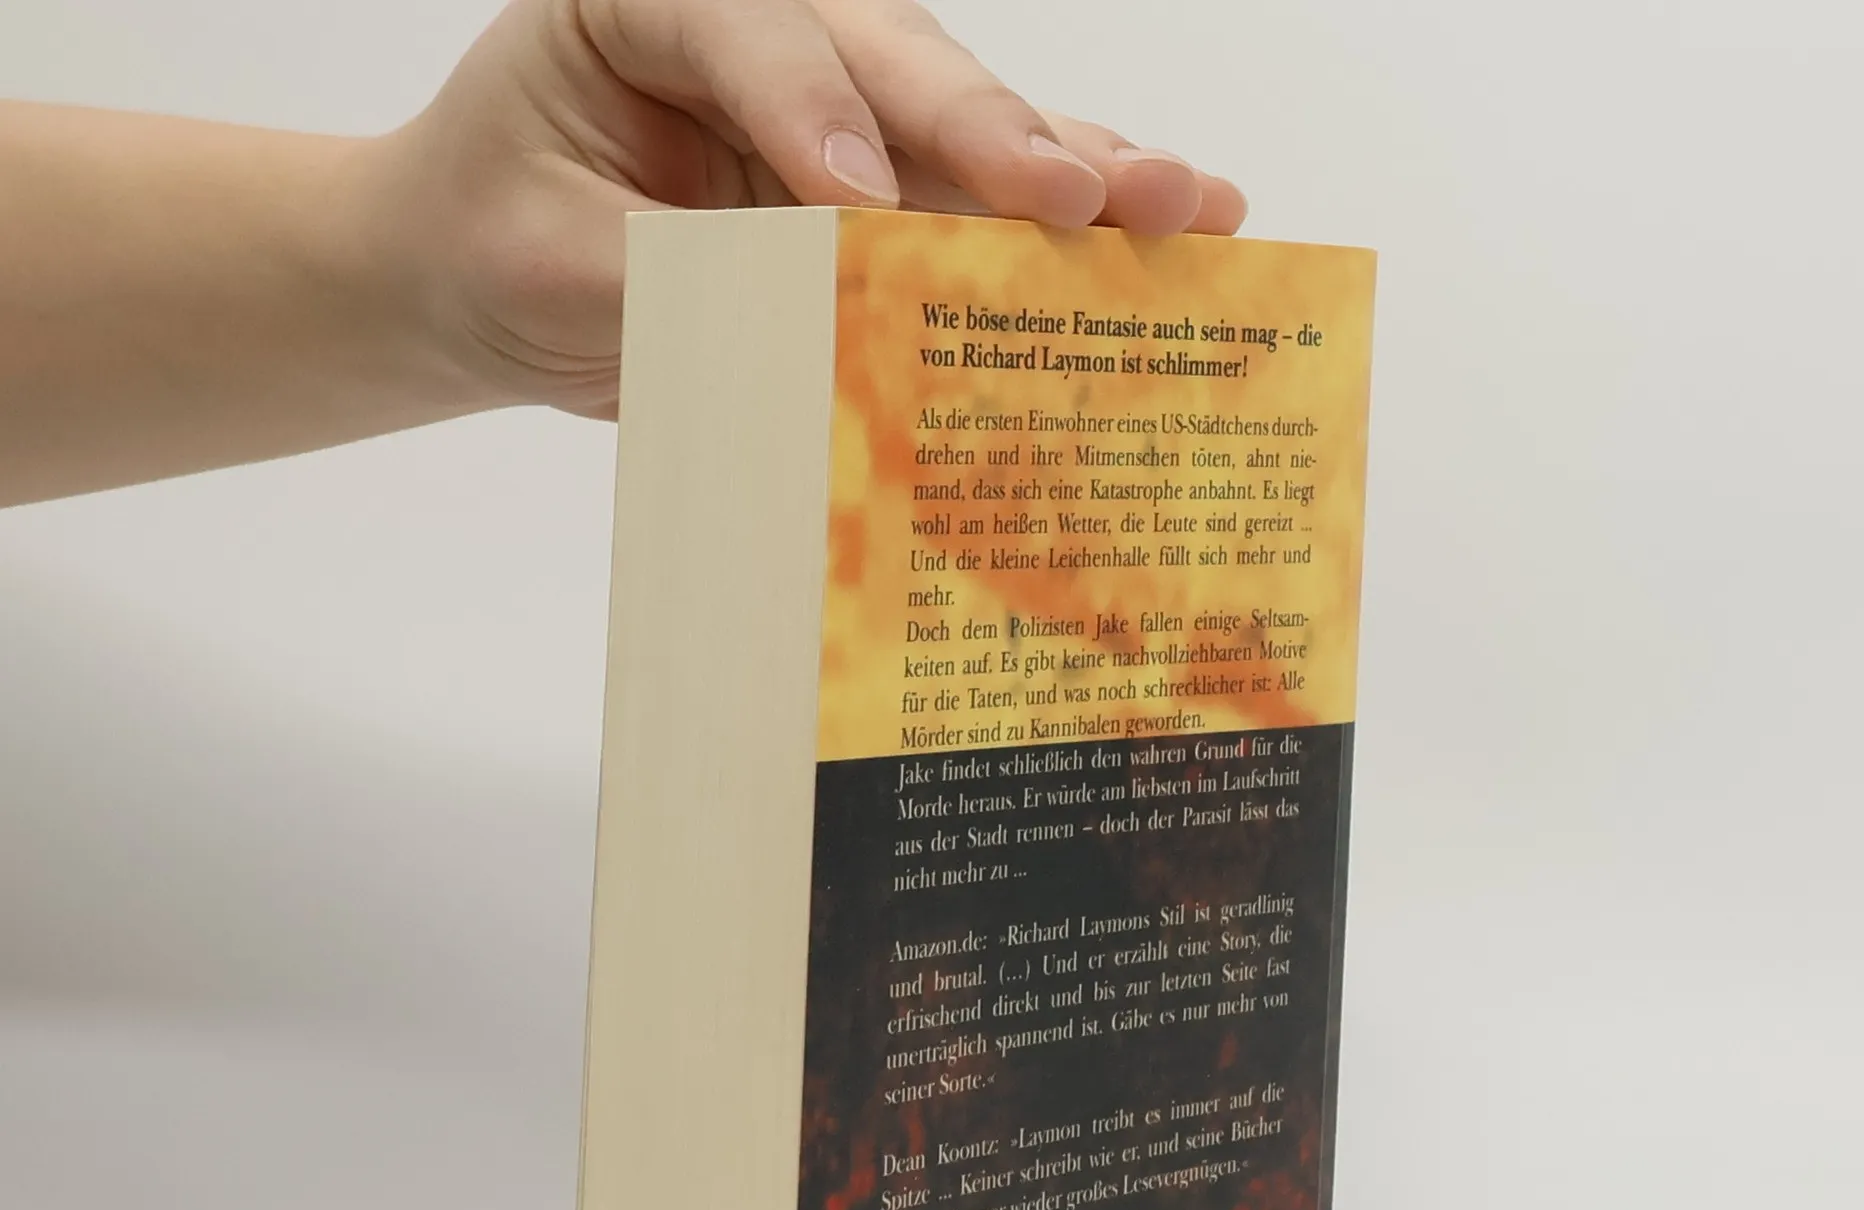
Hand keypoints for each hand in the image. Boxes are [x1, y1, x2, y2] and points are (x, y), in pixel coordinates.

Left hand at [366, 0, 1248, 418]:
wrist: (484, 272)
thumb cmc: (495, 239)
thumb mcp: (545, 262)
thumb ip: (670, 275)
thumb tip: (811, 321)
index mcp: (649, 4)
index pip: (744, 32)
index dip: (809, 114)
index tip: (853, 206)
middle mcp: (765, 33)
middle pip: (889, 59)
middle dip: (988, 133)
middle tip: (1074, 197)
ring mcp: (834, 102)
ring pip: (960, 121)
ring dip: (1071, 169)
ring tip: (1178, 202)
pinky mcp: (878, 180)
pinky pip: (975, 196)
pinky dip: (1061, 220)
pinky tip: (1165, 222)